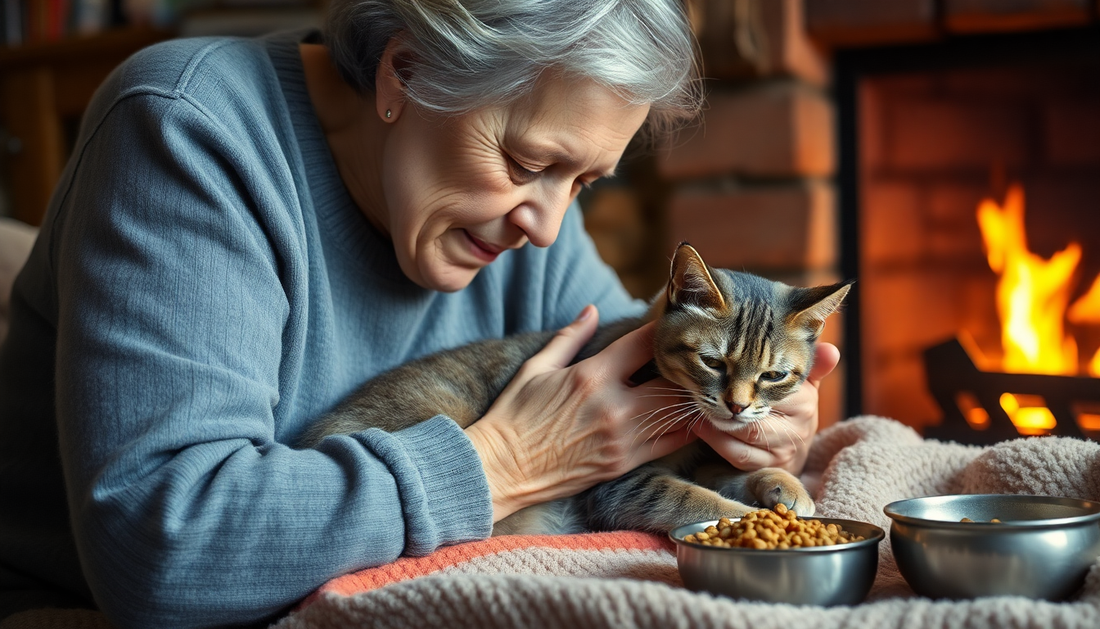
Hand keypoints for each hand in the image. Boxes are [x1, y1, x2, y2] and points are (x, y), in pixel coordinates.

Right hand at [464, 305, 696, 521]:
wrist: (502, 469)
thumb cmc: (514, 415)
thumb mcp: (537, 367)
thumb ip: (570, 337)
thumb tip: (592, 310)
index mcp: (592, 376)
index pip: (643, 343)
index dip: (661, 329)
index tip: (669, 323)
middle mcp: (614, 407)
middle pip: (672, 380)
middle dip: (681, 367)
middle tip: (688, 359)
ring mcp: (623, 438)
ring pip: (677, 413)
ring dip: (685, 398)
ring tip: (692, 386)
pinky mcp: (624, 463)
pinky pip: (669, 443)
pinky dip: (681, 428)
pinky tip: (683, 417)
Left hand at [691, 342, 839, 473]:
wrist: (794, 450)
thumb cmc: (791, 407)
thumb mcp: (802, 383)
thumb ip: (810, 364)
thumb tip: (831, 350)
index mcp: (806, 401)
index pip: (772, 386)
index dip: (745, 377)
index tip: (722, 366)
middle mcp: (798, 428)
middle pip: (755, 413)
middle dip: (725, 401)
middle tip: (702, 388)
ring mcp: (783, 450)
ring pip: (744, 435)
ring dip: (716, 421)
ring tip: (699, 405)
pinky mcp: (767, 468)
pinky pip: (738, 454)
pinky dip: (716, 441)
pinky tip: (701, 426)